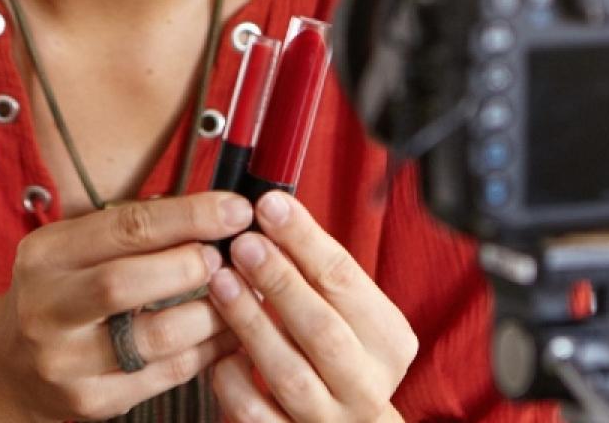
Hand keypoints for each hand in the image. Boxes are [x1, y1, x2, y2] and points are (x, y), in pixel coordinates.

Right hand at [0, 191, 251, 420]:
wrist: (12, 366)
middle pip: (126, 283)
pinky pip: (166, 374)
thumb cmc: (60, 293)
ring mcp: (67, 361)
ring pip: (155, 337)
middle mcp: (48, 308)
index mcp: (46, 255)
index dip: (188, 216)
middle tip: (230, 259)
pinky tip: (226, 333)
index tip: (235, 210)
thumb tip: (210, 211)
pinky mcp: (91, 401)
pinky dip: (207, 351)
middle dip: (190, 265)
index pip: (123, 228)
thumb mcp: (75, 248)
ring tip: (239, 296)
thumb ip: (133, 230)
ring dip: (210, 314)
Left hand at [206, 191, 417, 421]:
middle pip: (323, 330)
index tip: (270, 206)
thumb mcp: (347, 311)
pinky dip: (234, 380)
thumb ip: (316, 271)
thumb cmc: (339, 355)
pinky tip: (219, 351)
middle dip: (279, 281)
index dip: (305, 240)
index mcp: (388, 342)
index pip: (348, 282)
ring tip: (221, 282)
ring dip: (251, 323)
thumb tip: (270, 210)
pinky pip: (255, 413)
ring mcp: (329, 420)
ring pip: (288, 374)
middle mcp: (366, 385)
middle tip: (243, 243)